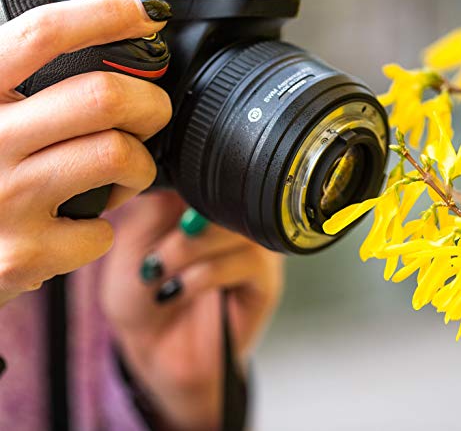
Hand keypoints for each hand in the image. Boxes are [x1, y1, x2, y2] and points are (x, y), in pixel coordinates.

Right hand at [0, 0, 170, 305]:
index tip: (146, 15)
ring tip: (122, 171)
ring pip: (118, 157)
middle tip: (151, 115)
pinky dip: (108, 222)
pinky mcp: (26, 252)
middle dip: (150, 105)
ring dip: (139, 166)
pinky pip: (103, 228)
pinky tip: (85, 220)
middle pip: (104, 97)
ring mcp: (6, 200)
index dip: (105, 14)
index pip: (42, 33)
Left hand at [100, 191, 283, 429]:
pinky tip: (178, 291)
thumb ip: (158, 202)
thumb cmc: (141, 293)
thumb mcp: (133, 238)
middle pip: (232, 195)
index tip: (158, 209)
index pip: (215, 173)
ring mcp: (255, 250)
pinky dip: (204, 274)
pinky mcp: (266, 283)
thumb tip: (180, 172)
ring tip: (158, 273)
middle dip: (185, 223)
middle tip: (154, 254)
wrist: (151, 349)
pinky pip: (248, 262)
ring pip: (239, 227)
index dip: (187, 184)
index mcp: (209, 203)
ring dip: (190, 250)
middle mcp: (237, 222)